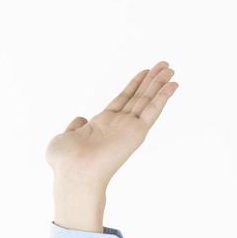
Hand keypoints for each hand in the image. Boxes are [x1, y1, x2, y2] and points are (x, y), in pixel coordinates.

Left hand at [45, 61, 179, 187]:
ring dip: (160, 84)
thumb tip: (80, 120)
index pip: (122, 100)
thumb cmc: (65, 162)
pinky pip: (153, 111)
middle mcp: (118, 125)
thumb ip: (73, 126)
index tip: (145, 72)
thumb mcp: (63, 138)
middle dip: (151, 80)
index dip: (134, 85)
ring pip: (147, 101)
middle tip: (164, 65)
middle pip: (138, 97)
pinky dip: (163, 97)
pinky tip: (172, 85)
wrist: (74, 173)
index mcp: (101, 124)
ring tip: (170, 68)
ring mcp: (128, 128)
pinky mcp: (137, 133)